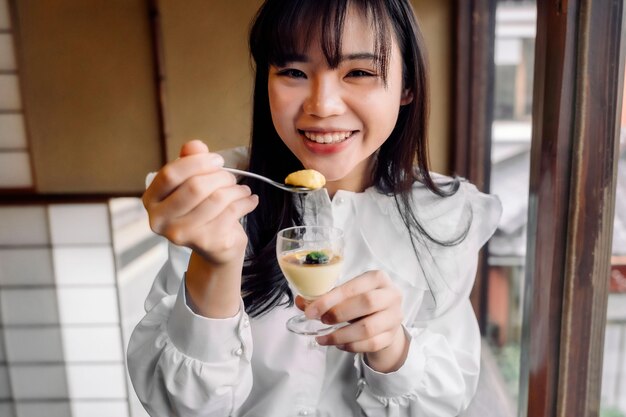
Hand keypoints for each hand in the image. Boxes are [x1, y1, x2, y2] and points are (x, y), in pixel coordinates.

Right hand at [142, 140, 258, 265]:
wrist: (214, 245)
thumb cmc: (201, 207)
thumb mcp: (192, 180)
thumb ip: (190, 160)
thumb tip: (194, 145)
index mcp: (152, 200)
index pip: (170, 174)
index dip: (197, 162)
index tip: (218, 160)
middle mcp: (160, 220)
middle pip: (195, 187)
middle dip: (220, 177)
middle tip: (231, 178)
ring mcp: (181, 234)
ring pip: (216, 199)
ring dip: (236, 190)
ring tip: (243, 189)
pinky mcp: (205, 243)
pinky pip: (231, 213)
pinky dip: (245, 202)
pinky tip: (250, 200)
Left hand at [296, 270, 409, 372]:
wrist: (386, 320)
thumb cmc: (362, 303)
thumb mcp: (347, 295)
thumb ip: (325, 297)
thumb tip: (300, 302)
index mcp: (378, 278)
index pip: (353, 287)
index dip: (330, 299)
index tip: (311, 311)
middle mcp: (391, 295)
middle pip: (366, 303)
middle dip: (339, 314)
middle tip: (321, 321)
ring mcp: (395, 316)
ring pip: (368, 328)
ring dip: (341, 335)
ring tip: (324, 338)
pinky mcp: (393, 336)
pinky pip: (371, 344)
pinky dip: (351, 346)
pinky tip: (339, 344)